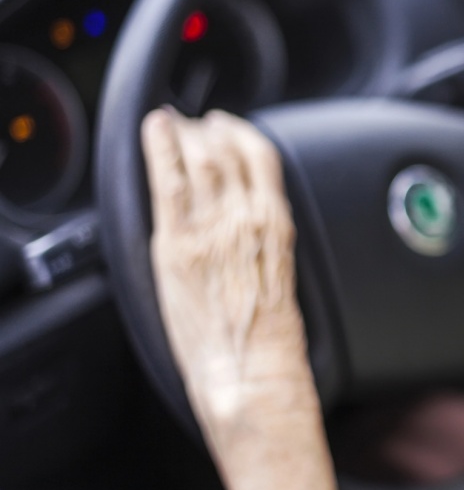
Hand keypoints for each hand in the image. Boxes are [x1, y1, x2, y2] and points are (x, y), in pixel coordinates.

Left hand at [140, 108, 311, 422]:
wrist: (252, 367)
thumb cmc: (271, 335)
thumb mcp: (282, 270)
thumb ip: (263, 236)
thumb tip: (246, 218)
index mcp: (275, 222)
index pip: (260, 156)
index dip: (240, 132)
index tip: (226, 125)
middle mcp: (245, 216)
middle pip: (227, 150)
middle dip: (208, 128)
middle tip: (194, 122)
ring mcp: (210, 228)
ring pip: (198, 157)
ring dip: (184, 133)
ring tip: (172, 122)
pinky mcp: (177, 244)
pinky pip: (168, 182)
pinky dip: (161, 149)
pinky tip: (154, 131)